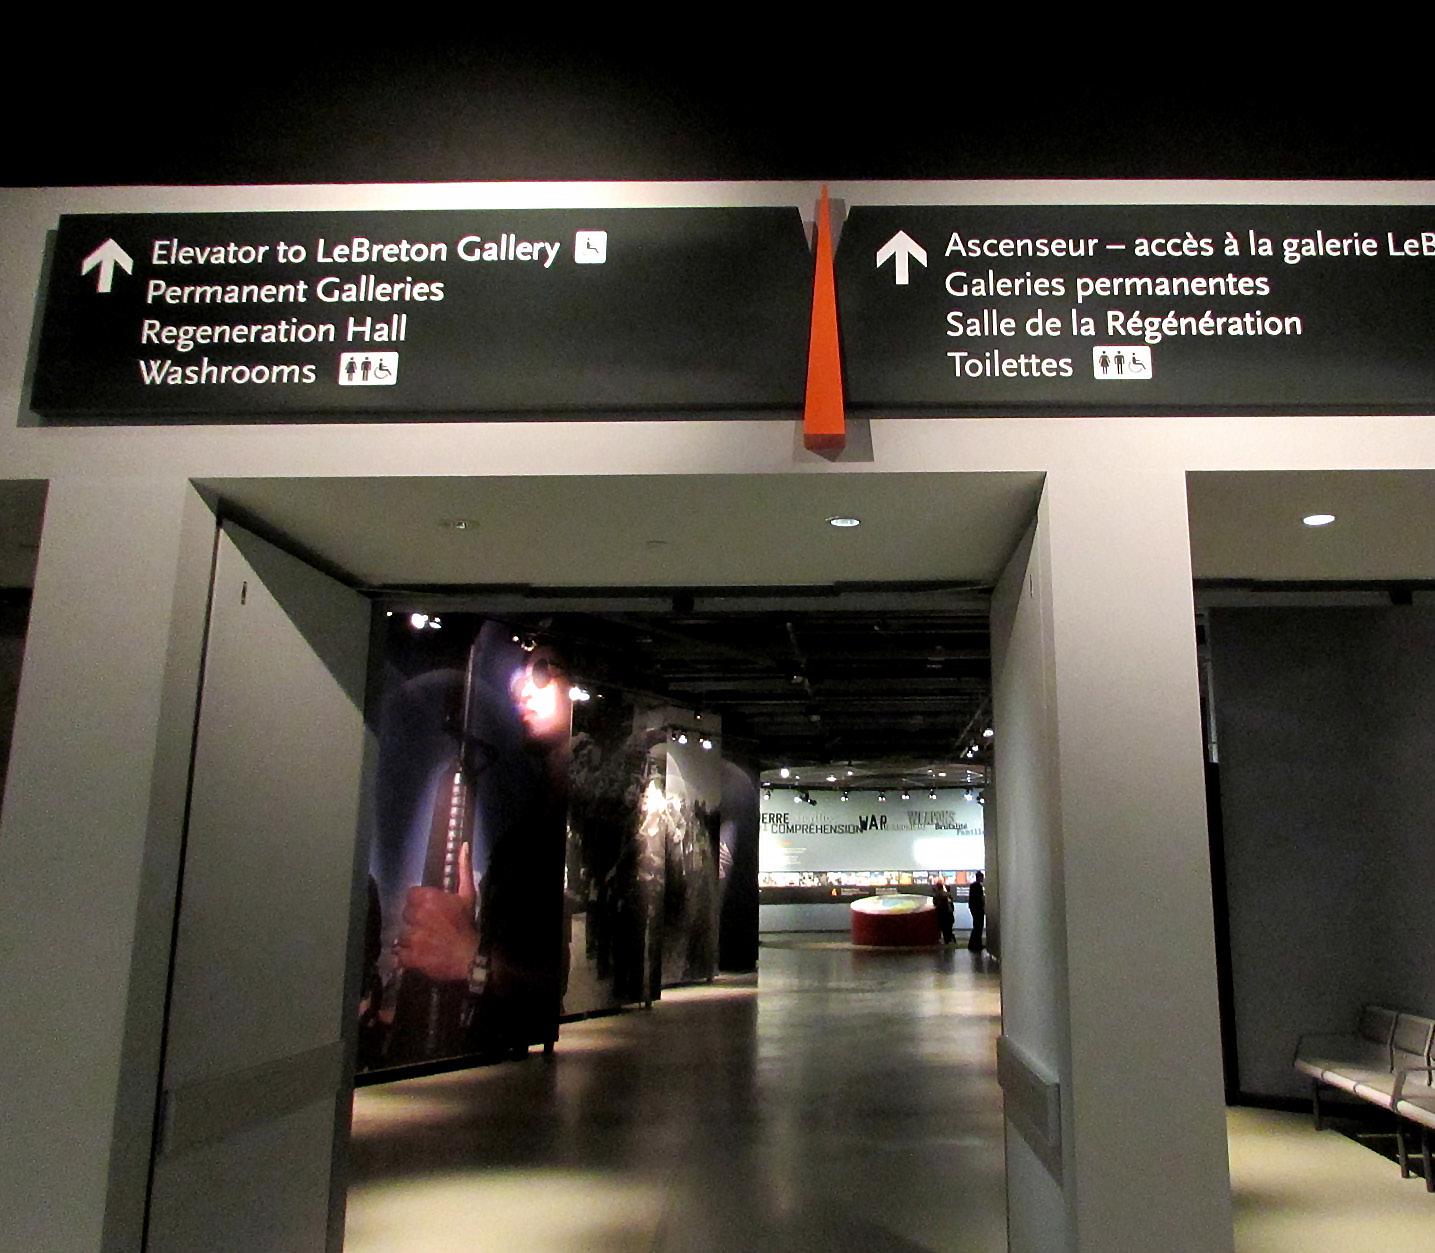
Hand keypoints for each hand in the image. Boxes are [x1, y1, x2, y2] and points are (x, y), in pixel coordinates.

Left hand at [394, 842, 477, 981]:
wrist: (470, 956)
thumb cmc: (467, 924)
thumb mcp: (468, 895)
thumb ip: (463, 869)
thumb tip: (463, 845)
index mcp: (428, 899)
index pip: (411, 895)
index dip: (419, 902)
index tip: (429, 910)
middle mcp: (417, 916)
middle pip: (405, 914)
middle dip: (415, 920)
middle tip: (428, 927)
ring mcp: (412, 937)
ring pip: (402, 934)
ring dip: (410, 939)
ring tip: (424, 942)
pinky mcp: (410, 956)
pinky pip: (399, 954)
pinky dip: (406, 956)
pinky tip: (418, 954)